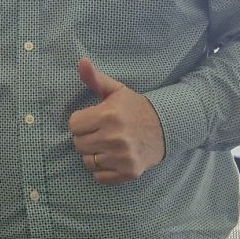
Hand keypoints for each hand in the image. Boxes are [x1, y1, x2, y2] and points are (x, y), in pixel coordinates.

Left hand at [69, 58, 165, 183]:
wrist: (166, 127)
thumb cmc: (135, 108)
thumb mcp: (116, 90)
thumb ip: (95, 78)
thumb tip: (81, 61)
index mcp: (108, 115)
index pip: (73, 125)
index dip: (81, 122)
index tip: (92, 119)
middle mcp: (114, 137)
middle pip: (78, 144)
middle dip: (86, 137)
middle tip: (100, 132)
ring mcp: (122, 157)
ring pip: (87, 161)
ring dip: (93, 154)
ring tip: (106, 145)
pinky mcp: (129, 172)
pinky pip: (99, 177)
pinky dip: (103, 170)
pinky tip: (113, 158)